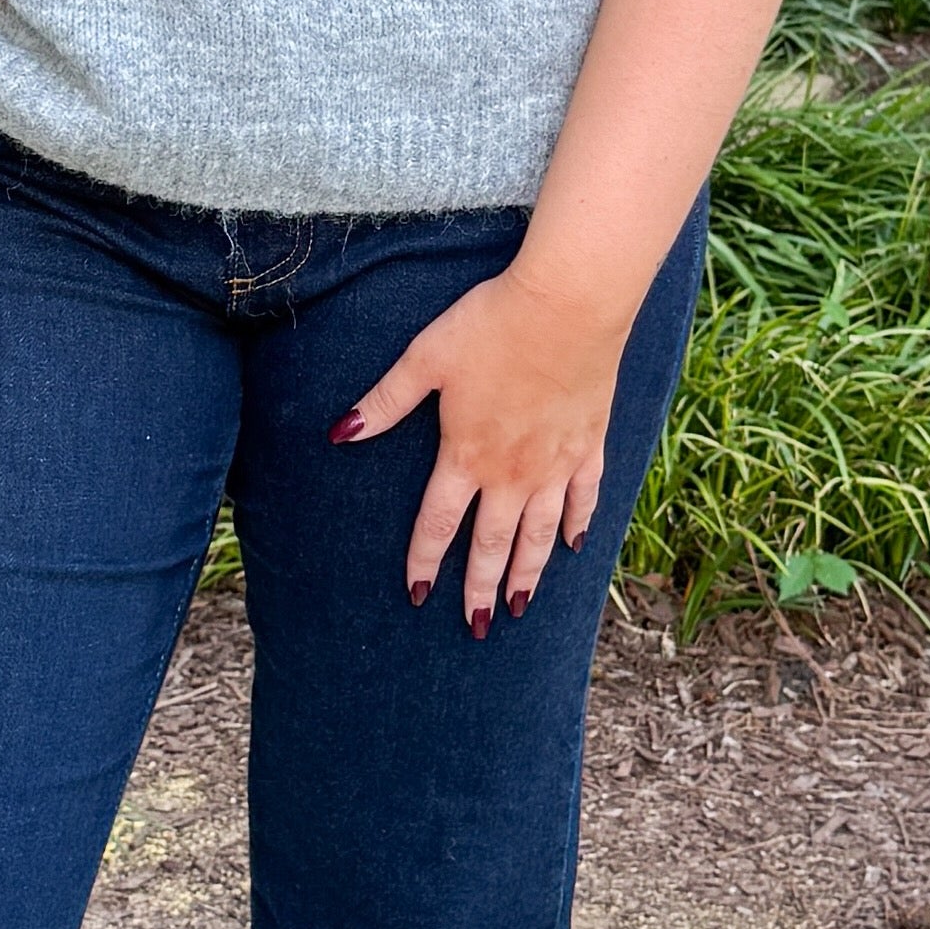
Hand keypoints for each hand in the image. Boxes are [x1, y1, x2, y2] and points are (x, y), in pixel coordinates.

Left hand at [333, 257, 635, 631]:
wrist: (568, 303)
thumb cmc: (492, 324)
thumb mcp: (426, 358)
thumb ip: (385, 401)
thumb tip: (339, 433)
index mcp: (465, 455)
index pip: (437, 524)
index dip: (423, 562)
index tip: (415, 595)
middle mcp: (511, 472)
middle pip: (491, 544)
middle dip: (478, 588)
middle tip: (474, 625)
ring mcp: (555, 463)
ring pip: (539, 534)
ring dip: (527, 573)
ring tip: (518, 606)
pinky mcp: (589, 445)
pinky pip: (583, 499)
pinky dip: (577, 526)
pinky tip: (574, 546)